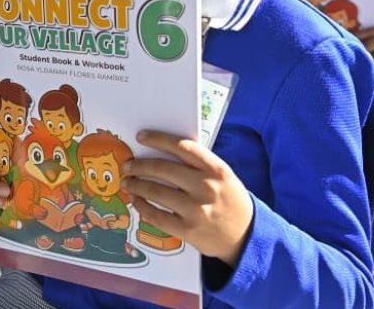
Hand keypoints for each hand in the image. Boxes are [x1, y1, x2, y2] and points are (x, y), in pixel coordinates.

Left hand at [122, 130, 253, 266]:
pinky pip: (157, 216)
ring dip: (136, 185)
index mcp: (216, 169)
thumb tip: (161, 152)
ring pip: (156, 191)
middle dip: (140, 165)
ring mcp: (197, 210)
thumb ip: (198, 165)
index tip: (142, 137)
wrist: (246, 236)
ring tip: (127, 182)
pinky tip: (136, 201)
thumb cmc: (229, 201)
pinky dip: (142, 206)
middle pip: (163, 168)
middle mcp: (206, 187)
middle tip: (128, 165)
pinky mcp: (188, 230)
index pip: (182, 147)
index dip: (158, 139)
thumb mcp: (222, 177)